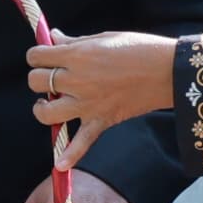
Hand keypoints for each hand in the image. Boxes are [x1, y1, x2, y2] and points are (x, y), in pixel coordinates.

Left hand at [24, 32, 177, 143]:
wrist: (166, 70)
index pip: (36, 56)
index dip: (37, 55)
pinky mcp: (101, 120)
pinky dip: (70, 155)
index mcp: (76, 56)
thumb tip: (54, 37)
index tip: (44, 56)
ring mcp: (87, 103)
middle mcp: (76, 80)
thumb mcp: (103, 37)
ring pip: (46, 113)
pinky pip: (81, 143)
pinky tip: (59, 165)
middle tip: (52, 76)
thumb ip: (74, 42)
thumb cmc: (138, 48)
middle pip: (36, 81)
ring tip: (49, 104)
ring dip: (42, 109)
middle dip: (39, 77)